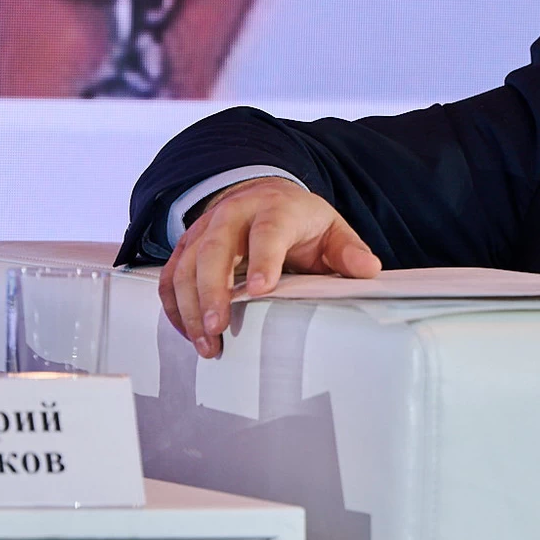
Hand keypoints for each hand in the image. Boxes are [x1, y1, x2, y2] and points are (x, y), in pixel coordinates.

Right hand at [158, 177, 380, 357]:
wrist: (262, 196)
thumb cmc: (300, 220)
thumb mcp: (331, 229)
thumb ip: (349, 251)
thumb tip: (368, 270)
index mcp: (275, 208)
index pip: (267, 232)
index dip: (263, 259)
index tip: (262, 289)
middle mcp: (233, 215)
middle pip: (214, 249)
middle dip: (213, 290)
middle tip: (219, 327)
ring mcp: (204, 229)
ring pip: (186, 265)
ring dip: (192, 307)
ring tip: (207, 344)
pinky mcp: (186, 247)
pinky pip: (171, 277)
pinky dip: (176, 307)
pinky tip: (190, 334)